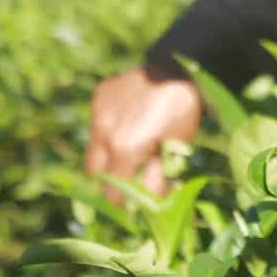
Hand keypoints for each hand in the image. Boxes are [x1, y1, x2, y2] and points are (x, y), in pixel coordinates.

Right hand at [86, 64, 202, 204]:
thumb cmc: (182, 112)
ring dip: (108, 157)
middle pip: (95, 173)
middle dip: (109, 183)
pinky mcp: (99, 97)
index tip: (130, 208)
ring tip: (130, 154)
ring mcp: (97, 113)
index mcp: (124, 147)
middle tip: (127, 184)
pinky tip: (128, 125)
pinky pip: (98, 124)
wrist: (177, 68)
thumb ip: (157, 180)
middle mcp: (103, 131)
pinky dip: (109, 132)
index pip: (112, 192)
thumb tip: (149, 208)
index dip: (121, 204)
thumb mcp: (174, 148)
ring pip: (94, 148)